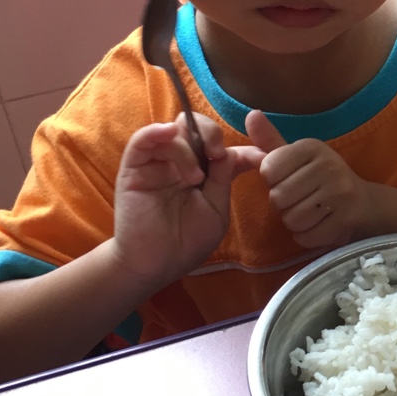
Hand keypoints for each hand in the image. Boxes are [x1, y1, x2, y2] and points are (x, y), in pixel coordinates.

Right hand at [113, 113, 264, 288]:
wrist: (154, 266)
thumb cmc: (186, 242)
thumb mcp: (215, 210)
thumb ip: (222, 179)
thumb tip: (233, 152)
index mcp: (203, 172)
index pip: (223, 149)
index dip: (245, 148)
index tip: (263, 156)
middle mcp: (180, 163)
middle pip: (196, 129)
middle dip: (211, 134)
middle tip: (218, 153)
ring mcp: (157, 163)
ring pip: (173, 132)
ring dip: (188, 148)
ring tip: (194, 178)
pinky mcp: (134, 167)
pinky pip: (143, 139)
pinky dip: (156, 131)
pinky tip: (169, 134)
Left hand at [247, 110, 370, 255]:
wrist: (365, 204)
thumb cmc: (321, 179)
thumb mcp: (298, 157)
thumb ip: (270, 140)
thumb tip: (251, 114)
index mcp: (312, 146)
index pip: (267, 169)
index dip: (273, 181)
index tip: (291, 180)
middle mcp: (328, 165)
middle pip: (277, 197)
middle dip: (284, 205)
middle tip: (302, 200)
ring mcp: (339, 193)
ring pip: (291, 219)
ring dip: (296, 222)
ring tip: (312, 213)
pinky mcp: (345, 219)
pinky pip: (306, 237)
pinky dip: (307, 237)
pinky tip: (320, 226)